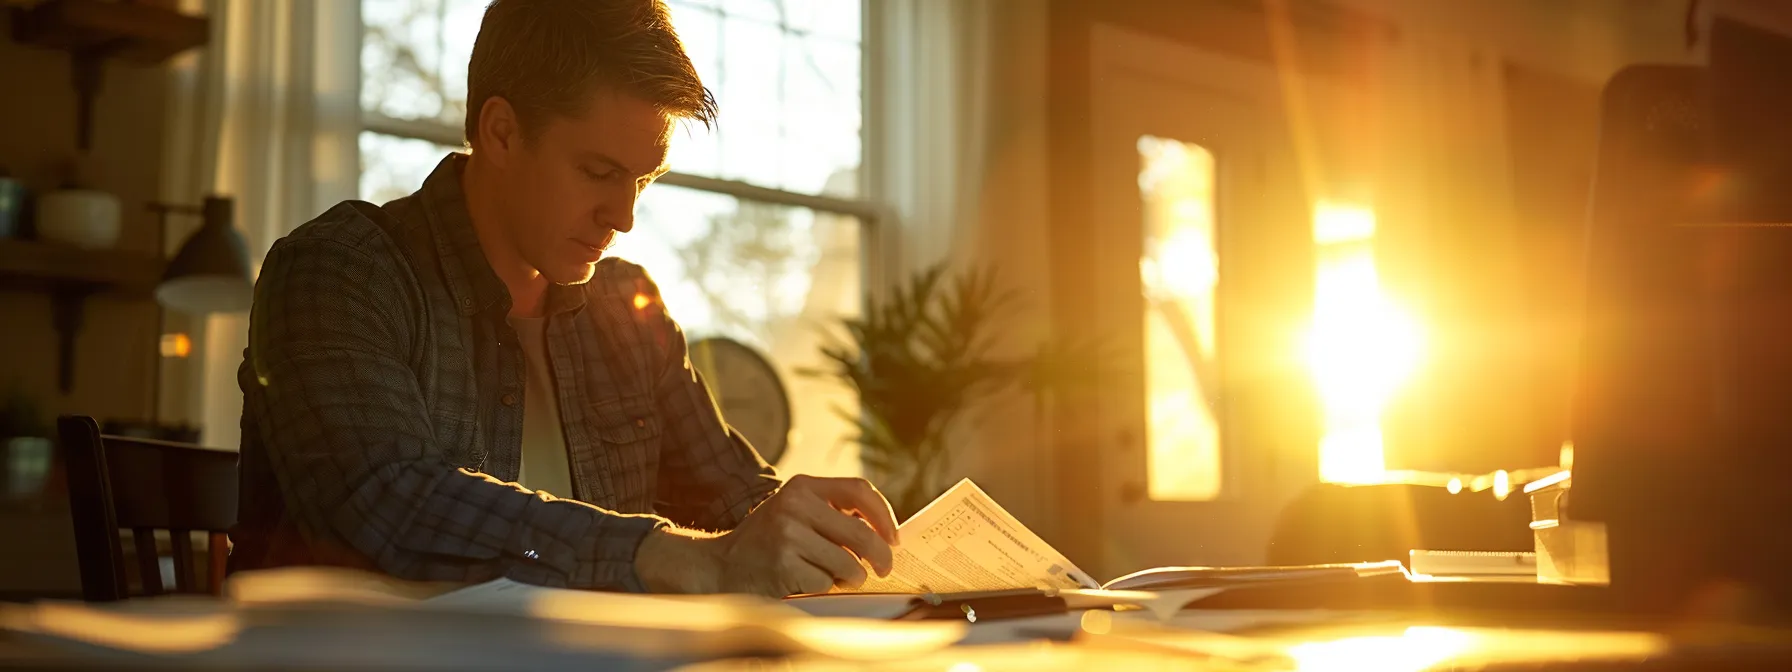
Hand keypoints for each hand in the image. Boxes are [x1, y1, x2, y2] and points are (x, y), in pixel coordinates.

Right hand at [636, 475, 898, 596]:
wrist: (719, 566)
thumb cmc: (768, 541)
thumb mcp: (795, 512)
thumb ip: (832, 513)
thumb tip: (887, 534)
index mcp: (802, 486)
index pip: (859, 489)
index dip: (884, 515)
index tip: (894, 538)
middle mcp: (794, 505)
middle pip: (861, 532)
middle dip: (881, 557)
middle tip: (884, 569)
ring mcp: (787, 535)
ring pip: (848, 565)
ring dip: (850, 578)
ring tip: (834, 577)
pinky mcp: (783, 565)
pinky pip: (826, 583)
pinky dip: (823, 589)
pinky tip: (804, 582)